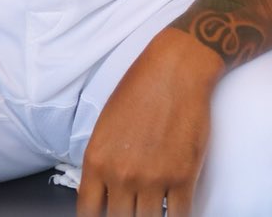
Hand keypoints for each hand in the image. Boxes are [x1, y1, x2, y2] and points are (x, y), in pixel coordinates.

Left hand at [77, 27, 222, 216]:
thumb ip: (99, 165)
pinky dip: (178, 216)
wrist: (177, 69)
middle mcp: (121, 175)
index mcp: (96, 163)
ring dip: (151, 216)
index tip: (109, 214)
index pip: (88, 214)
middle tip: (135, 208)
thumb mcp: (104, 128)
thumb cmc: (139, 91)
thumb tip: (101, 196)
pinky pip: (180, 214)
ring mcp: (154, 178)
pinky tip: (176, 210)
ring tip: (154, 208)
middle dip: (127, 216)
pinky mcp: (184, 175)